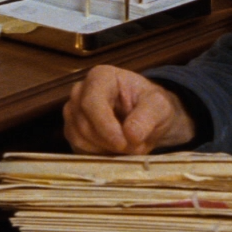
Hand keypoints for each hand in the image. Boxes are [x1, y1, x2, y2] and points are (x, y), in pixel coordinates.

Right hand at [63, 65, 195, 154]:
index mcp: (100, 77)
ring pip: (79, 137)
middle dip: (109, 141)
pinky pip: (79, 148)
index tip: (123, 143)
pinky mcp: (72, 130)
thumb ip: (147, 117)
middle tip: (135, 147)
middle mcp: (80, 91)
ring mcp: (73, 111)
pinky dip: (98, 154)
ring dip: (105, 149)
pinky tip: (115, 149)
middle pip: (84, 123)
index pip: (91, 102)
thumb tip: (131, 135)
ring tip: (128, 146)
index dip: (105, 125)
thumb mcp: (159, 106)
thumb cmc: (151, 105)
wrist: (147, 116)